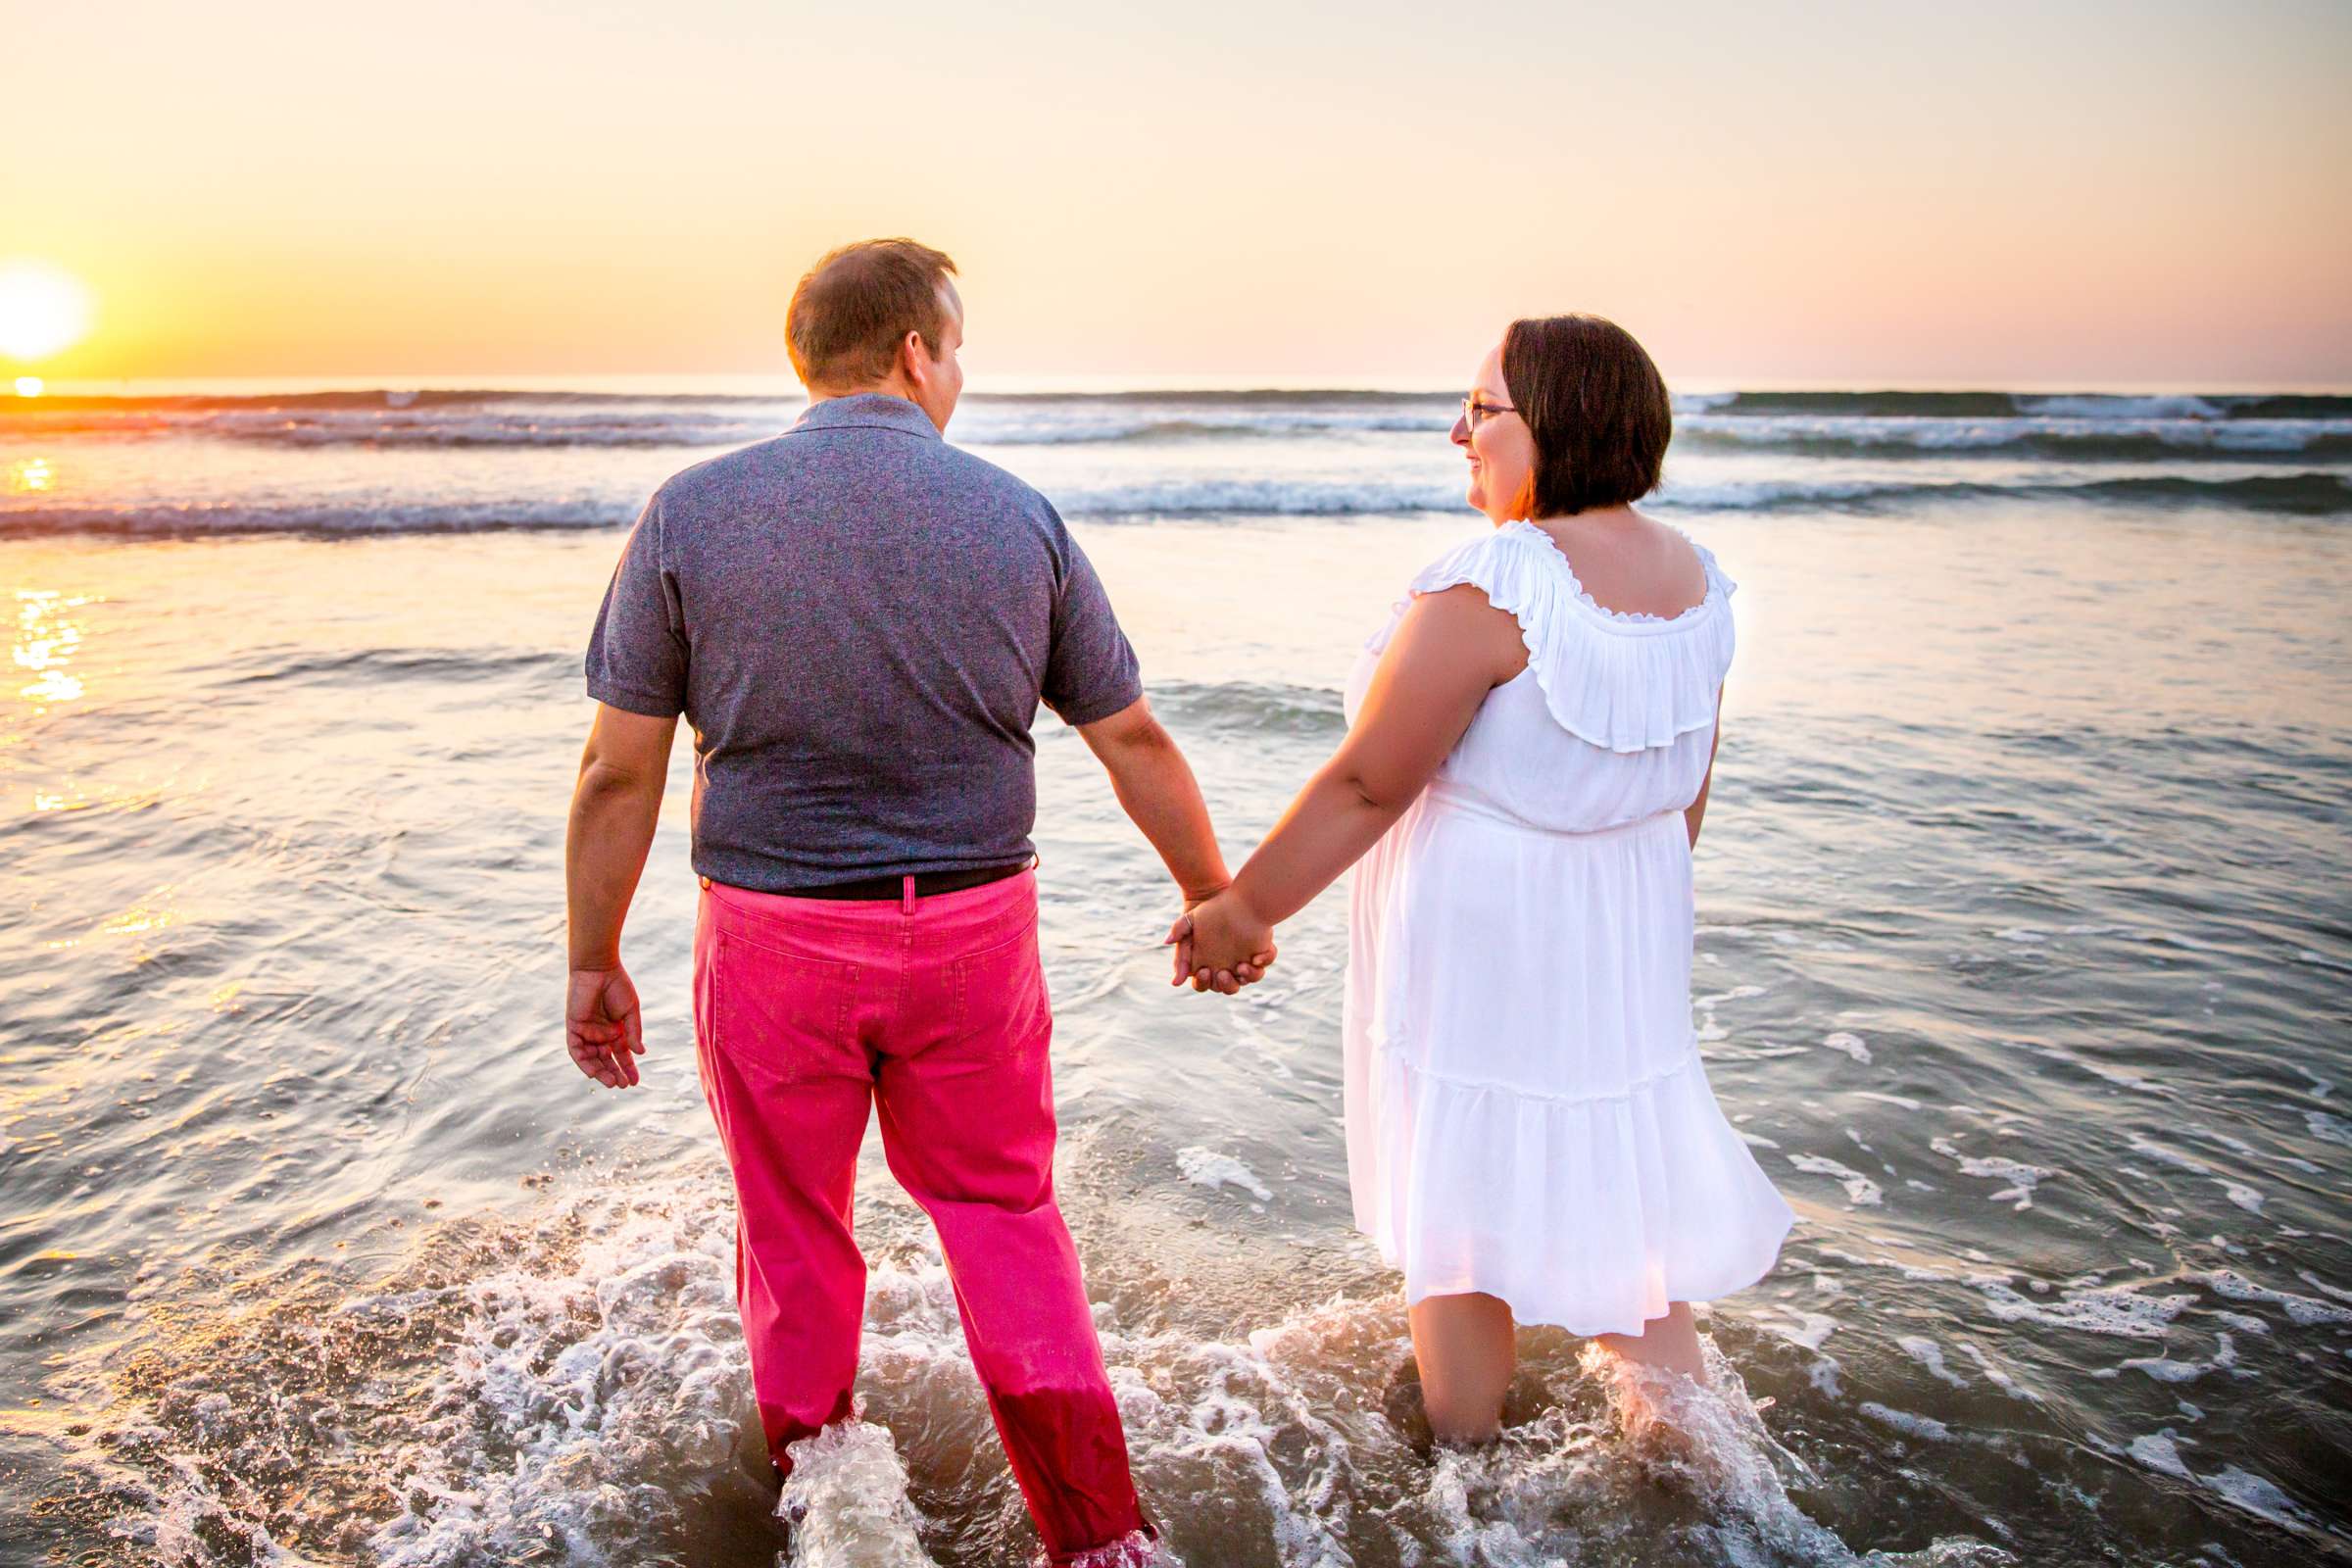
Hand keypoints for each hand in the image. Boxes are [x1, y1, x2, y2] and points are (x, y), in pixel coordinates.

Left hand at [567, 965, 644, 1086]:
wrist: (599, 968)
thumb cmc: (617, 986)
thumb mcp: (630, 1011)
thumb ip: (634, 1032)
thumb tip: (640, 1053)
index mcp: (616, 1030)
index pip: (622, 1054)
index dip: (628, 1068)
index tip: (635, 1081)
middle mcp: (600, 1034)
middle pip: (606, 1060)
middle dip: (614, 1073)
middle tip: (623, 1085)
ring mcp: (587, 1032)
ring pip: (592, 1058)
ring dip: (600, 1071)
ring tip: (612, 1082)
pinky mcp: (574, 1027)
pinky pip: (576, 1049)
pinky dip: (583, 1061)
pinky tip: (592, 1072)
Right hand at [1165, 889, 1277, 994]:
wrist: (1225, 893)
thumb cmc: (1206, 912)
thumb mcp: (1187, 926)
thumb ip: (1179, 953)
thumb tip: (1175, 982)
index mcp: (1209, 965)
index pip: (1204, 984)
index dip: (1203, 982)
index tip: (1204, 971)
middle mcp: (1228, 966)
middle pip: (1228, 987)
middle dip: (1226, 984)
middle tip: (1223, 973)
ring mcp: (1246, 959)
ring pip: (1248, 979)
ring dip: (1246, 977)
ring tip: (1241, 967)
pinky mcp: (1260, 949)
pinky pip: (1265, 962)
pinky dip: (1263, 961)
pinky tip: (1256, 957)